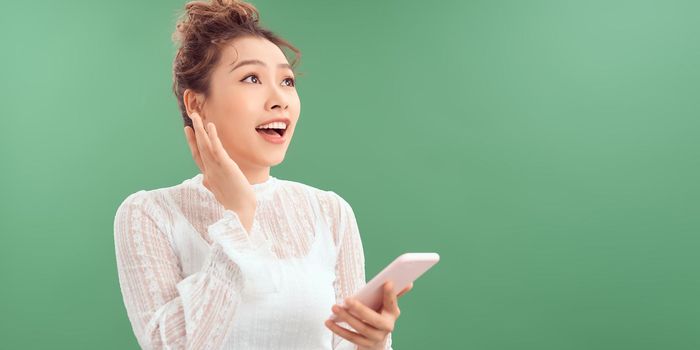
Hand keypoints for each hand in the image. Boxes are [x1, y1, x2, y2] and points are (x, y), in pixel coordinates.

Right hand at [184, 111, 256, 231]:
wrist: (240, 211)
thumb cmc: (234, 202)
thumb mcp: (220, 190)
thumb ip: (211, 183)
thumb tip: (204, 181)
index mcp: (209, 175)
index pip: (198, 155)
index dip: (193, 141)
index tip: (189, 129)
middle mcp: (209, 170)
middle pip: (199, 147)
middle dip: (195, 131)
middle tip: (192, 116)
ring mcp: (216, 168)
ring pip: (205, 146)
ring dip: (200, 130)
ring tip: (197, 116)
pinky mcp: (225, 167)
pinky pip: (217, 149)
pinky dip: (213, 137)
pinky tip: (210, 126)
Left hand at [325, 281, 413, 349]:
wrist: (377, 341)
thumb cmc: (380, 317)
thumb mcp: (387, 307)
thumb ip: (393, 295)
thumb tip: (409, 282)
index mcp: (392, 314)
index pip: (392, 303)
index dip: (390, 294)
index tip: (387, 282)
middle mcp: (387, 327)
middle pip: (373, 319)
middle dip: (360, 309)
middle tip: (347, 300)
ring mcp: (376, 337)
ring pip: (360, 328)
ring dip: (346, 318)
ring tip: (335, 307)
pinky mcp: (365, 345)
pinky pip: (351, 337)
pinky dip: (339, 329)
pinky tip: (329, 321)